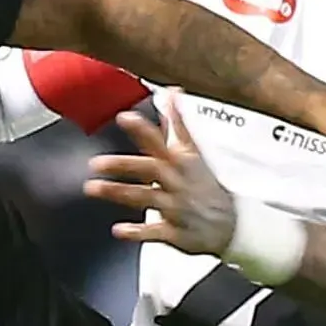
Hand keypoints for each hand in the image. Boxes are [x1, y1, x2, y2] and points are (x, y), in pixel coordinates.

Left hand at [84, 108, 238, 255]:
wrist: (232, 225)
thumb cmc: (205, 186)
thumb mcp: (193, 153)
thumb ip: (178, 124)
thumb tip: (172, 93)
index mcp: (180, 162)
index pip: (161, 140)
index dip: (143, 129)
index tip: (124, 117)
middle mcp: (176, 182)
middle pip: (149, 169)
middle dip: (122, 164)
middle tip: (95, 163)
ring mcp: (175, 207)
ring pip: (146, 198)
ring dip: (118, 192)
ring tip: (93, 188)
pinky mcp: (175, 232)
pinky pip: (154, 232)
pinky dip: (136, 232)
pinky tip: (119, 230)